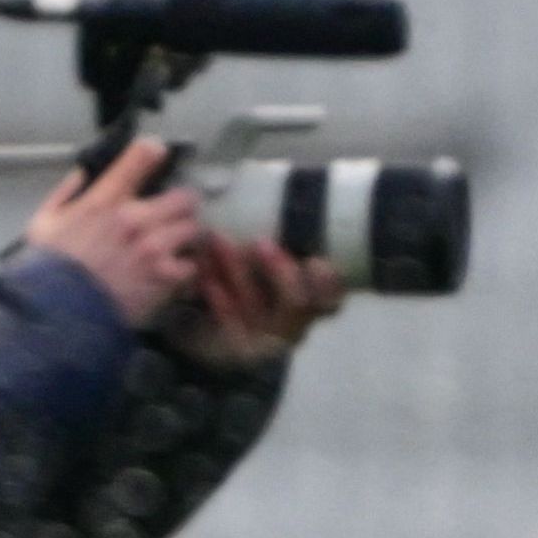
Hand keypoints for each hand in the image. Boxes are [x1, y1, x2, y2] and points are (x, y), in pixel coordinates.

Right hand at [22, 141, 206, 329]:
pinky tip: (176, 272)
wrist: (59, 312)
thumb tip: (83, 174)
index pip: (141, 157)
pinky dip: (187, 269)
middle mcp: (135, 219)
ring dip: (188, 235)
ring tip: (179, 243)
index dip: (154, 152)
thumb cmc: (49, 270)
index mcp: (105, 201)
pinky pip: (191, 265)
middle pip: (184, 196)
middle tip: (176, 213)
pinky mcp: (164, 276)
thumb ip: (65, 194)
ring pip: (193, 228)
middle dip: (182, 204)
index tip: (158, 153)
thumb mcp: (44, 223)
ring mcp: (153, 247)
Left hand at [160, 232, 348, 371]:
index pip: (332, 294)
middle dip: (280, 272)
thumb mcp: (268, 260)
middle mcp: (297, 321)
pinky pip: (231, 322)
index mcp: (313, 298)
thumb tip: (273, 190)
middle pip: (297, 302)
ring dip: (239, 274)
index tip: (318, 261)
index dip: (329, 282)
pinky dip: (220, 298)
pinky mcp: (241, 348)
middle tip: (260, 242)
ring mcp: (269, 338)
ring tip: (217, 242)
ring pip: (260, 309)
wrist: (217, 331)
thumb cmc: (251, 281)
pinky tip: (206, 280)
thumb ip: (279, 238)